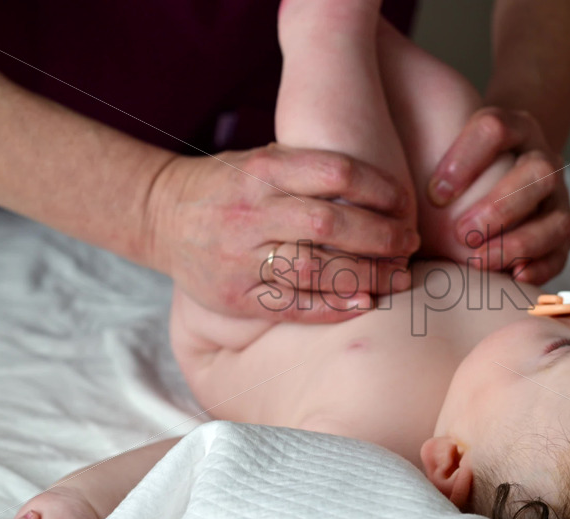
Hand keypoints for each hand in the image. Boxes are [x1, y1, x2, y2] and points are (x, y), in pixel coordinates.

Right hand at [147, 144, 418, 321]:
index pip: (333, 173)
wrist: (160, 215)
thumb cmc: (228, 185)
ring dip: (365, 275)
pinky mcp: (235, 296)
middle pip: (330, 224)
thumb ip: (307, 168)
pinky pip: (290, 306)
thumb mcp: (260, 159)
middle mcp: (251, 212)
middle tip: (409, 242)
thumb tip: (380, 183)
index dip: (377, 187)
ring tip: (398, 277)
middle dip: (381, 236)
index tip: (403, 201)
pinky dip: (331, 307)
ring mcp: (240, 257)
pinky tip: (363, 304)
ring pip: (314, 268)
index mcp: (262, 171)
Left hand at [427, 107, 569, 283]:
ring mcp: (559, 198)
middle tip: (462, 233)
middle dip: (499, 204)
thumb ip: (410, 156)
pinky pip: (562, 252)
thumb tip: (355, 171)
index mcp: (513, 127)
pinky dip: (539, 267)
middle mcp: (542, 157)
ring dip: (518, 241)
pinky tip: (513, 278)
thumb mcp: (438, 151)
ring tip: (480, 263)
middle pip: (536, 171)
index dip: (466, 159)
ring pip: (556, 216)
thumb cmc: (455, 171)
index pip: (495, 128)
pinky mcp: (563, 234)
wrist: (505, 172)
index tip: (434, 193)